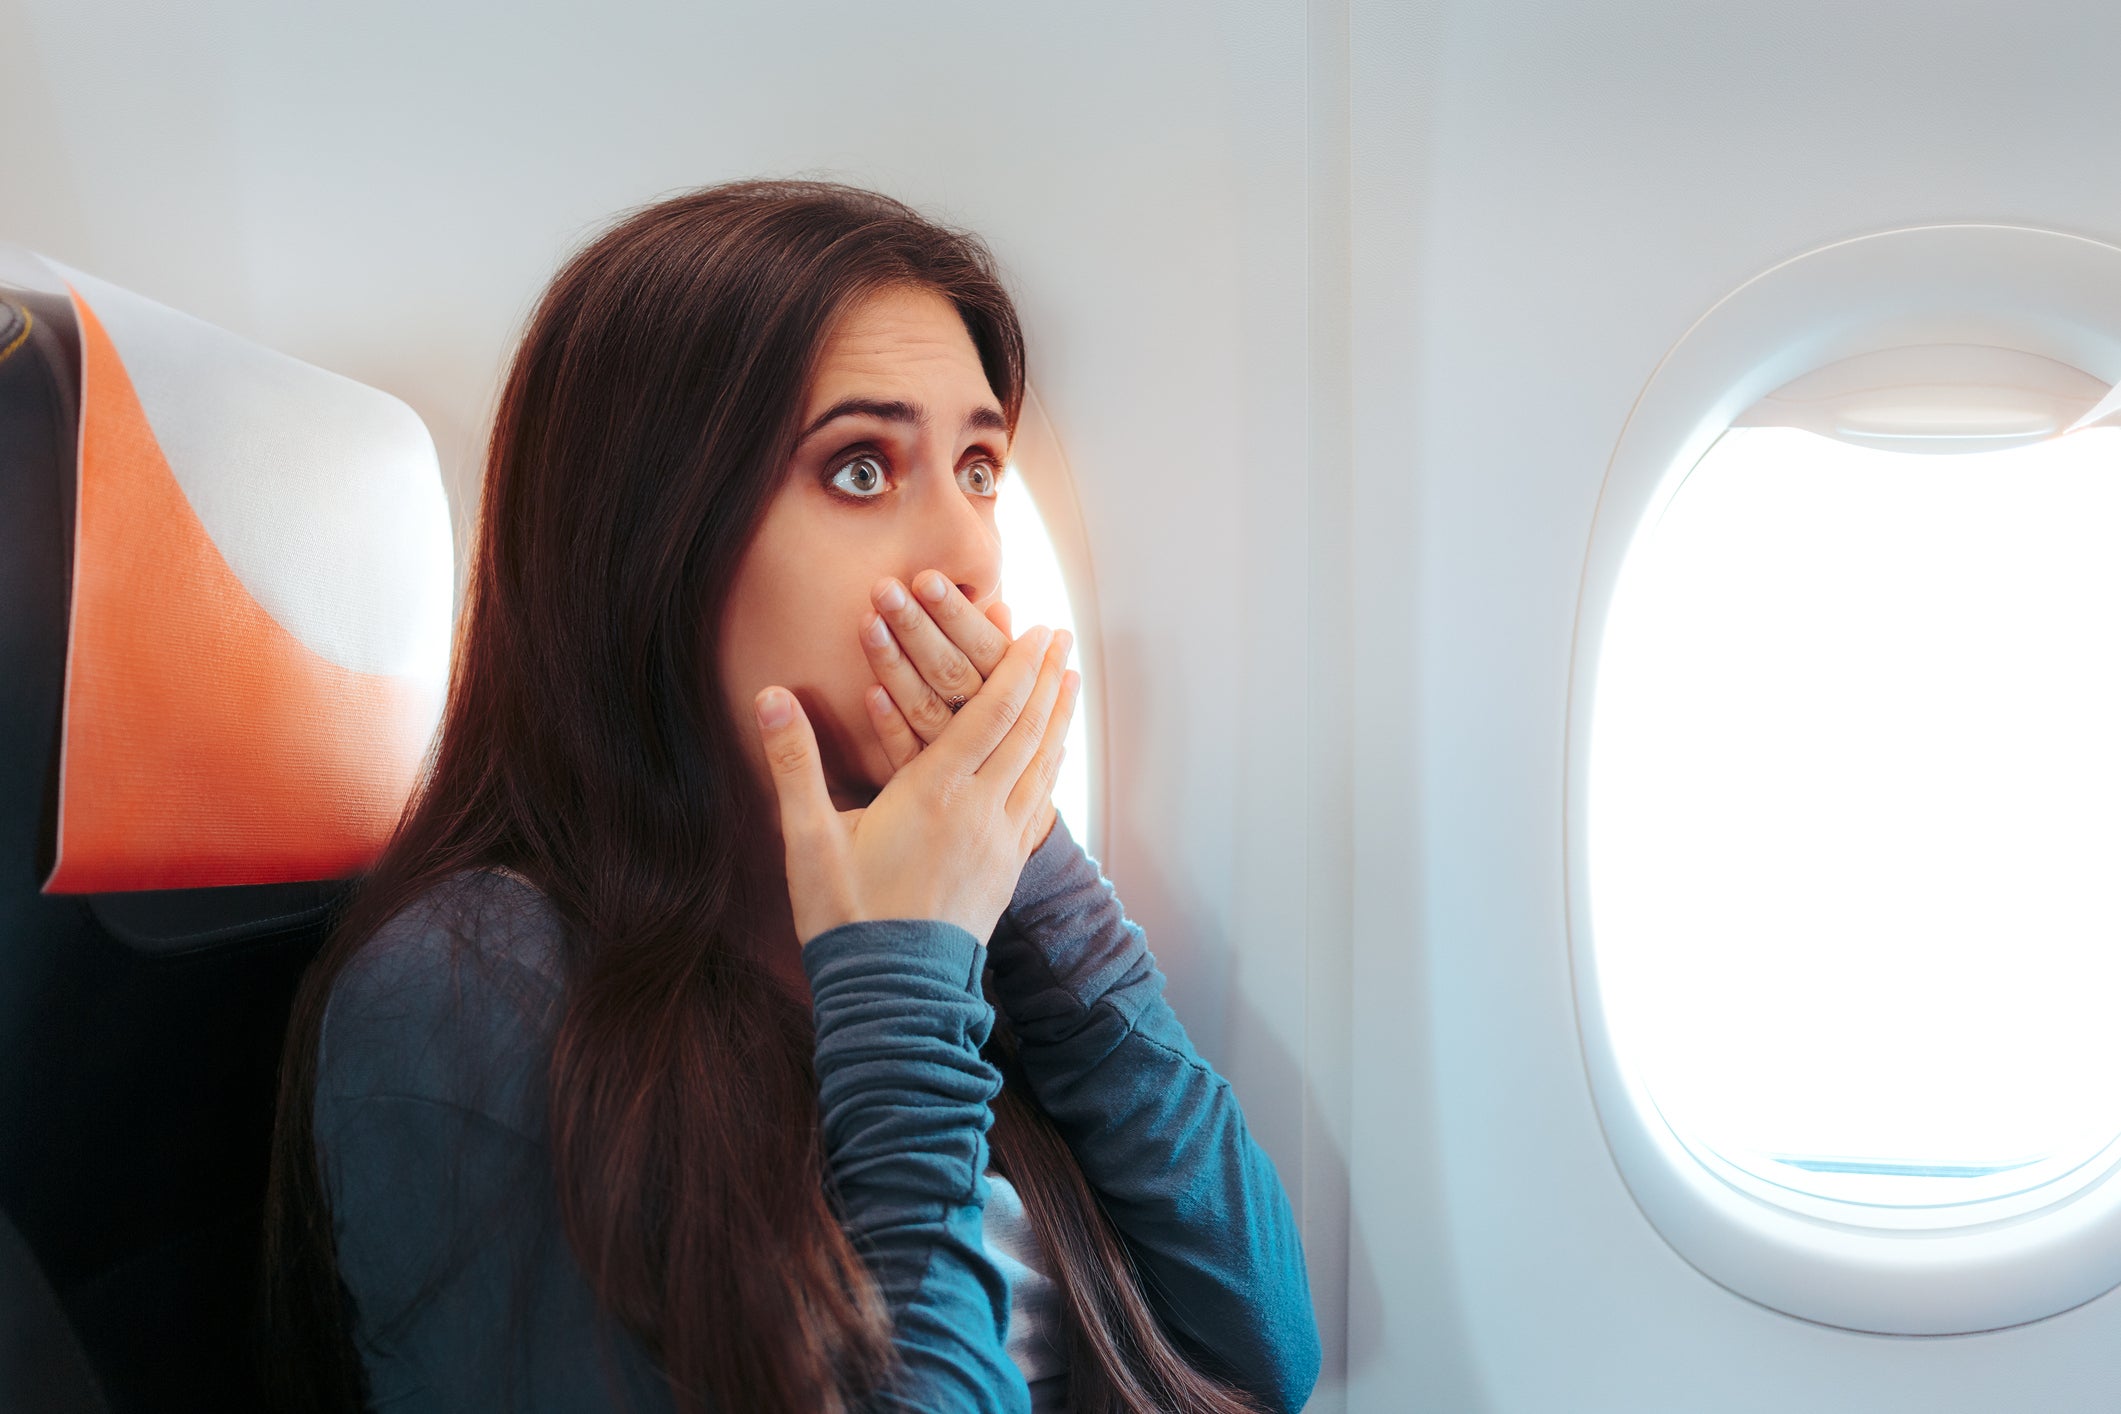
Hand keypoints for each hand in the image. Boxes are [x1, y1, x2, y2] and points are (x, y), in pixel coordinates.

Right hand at [754, 622, 1080, 945]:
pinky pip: (1039, 804)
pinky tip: (1054, 756)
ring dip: (1057, 718)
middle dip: (1046, 679)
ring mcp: (1001, 842)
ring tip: (1071, 682)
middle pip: (1026, 730)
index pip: (990, 715)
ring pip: (1041, 766)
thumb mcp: (806, 837)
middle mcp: (980, 811)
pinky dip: (1050, 767)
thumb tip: (770, 695)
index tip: (1037, 630)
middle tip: (1064, 638)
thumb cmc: (844, 914)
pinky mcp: (1007, 870)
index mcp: (935, 793)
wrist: (892, 993)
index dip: (1018, 668)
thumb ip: (794, 761)